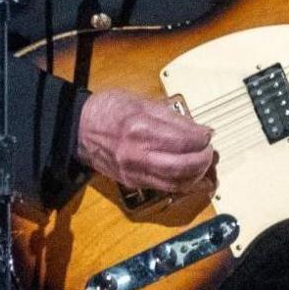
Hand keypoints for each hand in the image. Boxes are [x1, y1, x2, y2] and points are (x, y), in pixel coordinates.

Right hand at [76, 88, 214, 192]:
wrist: (79, 130)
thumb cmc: (108, 110)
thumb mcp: (140, 101)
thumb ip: (171, 117)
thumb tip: (198, 129)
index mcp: (140, 128)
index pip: (183, 140)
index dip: (202, 139)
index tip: (208, 134)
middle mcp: (138, 154)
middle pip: (182, 166)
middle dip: (203, 160)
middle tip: (209, 151)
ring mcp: (135, 171)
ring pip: (176, 183)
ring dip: (197, 175)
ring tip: (204, 164)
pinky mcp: (133, 182)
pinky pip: (164, 188)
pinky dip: (183, 184)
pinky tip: (192, 177)